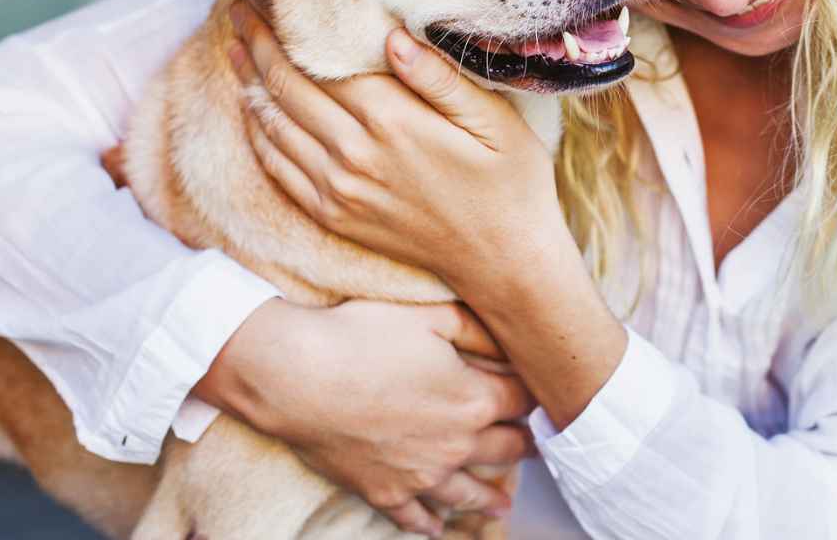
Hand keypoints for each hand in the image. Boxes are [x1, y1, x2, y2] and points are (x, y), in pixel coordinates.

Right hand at [196, 297, 535, 537]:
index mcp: (474, 400)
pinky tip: (438, 527)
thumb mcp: (429, 317)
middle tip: (533, 446)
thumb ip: (475, 328)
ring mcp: (421, 475)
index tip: (539, 393)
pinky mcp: (385, 492)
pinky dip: (430, 524)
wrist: (298, 378)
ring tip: (503, 504)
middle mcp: (457, 445)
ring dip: (490, 497)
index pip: (522, 400)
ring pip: (468, 492)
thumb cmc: (361, 338)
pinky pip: (415, 517)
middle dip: (523, 444)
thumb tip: (506, 336)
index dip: (533, 394)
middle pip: (506, 448)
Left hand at [227, 1, 567, 299]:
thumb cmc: (510, 183)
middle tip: (238, 10)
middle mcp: (355, 155)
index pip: (320, 63)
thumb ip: (441, 78)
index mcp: (394, 122)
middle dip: (257, 45)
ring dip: (248, 84)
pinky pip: (278, 169)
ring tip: (234, 47)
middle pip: (287, 88)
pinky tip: (253, 110)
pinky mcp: (334, 216)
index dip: (286, 29)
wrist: (503, 262)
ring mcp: (338, 190)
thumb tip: (392, 35)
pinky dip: (258, 134)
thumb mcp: (495, 122)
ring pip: (273, 126)